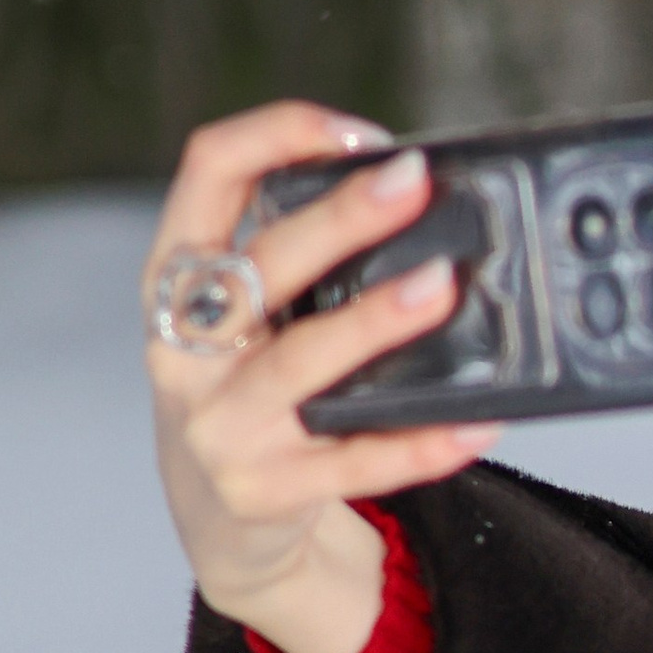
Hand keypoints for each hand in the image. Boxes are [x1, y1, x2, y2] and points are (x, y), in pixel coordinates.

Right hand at [144, 102, 502, 652]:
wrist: (223, 520)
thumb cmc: (251, 388)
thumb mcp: (246, 316)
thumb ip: (300, 261)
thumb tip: (419, 201)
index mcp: (176, 278)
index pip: (207, 173)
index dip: (275, 134)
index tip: (355, 133)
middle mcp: (184, 348)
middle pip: (260, 264)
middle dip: (339, 218)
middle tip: (414, 183)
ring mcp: (220, 425)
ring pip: (300, 362)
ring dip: (372, 320)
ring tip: (440, 286)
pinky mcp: (265, 491)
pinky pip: (355, 462)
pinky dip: (420, 442)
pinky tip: (475, 420)